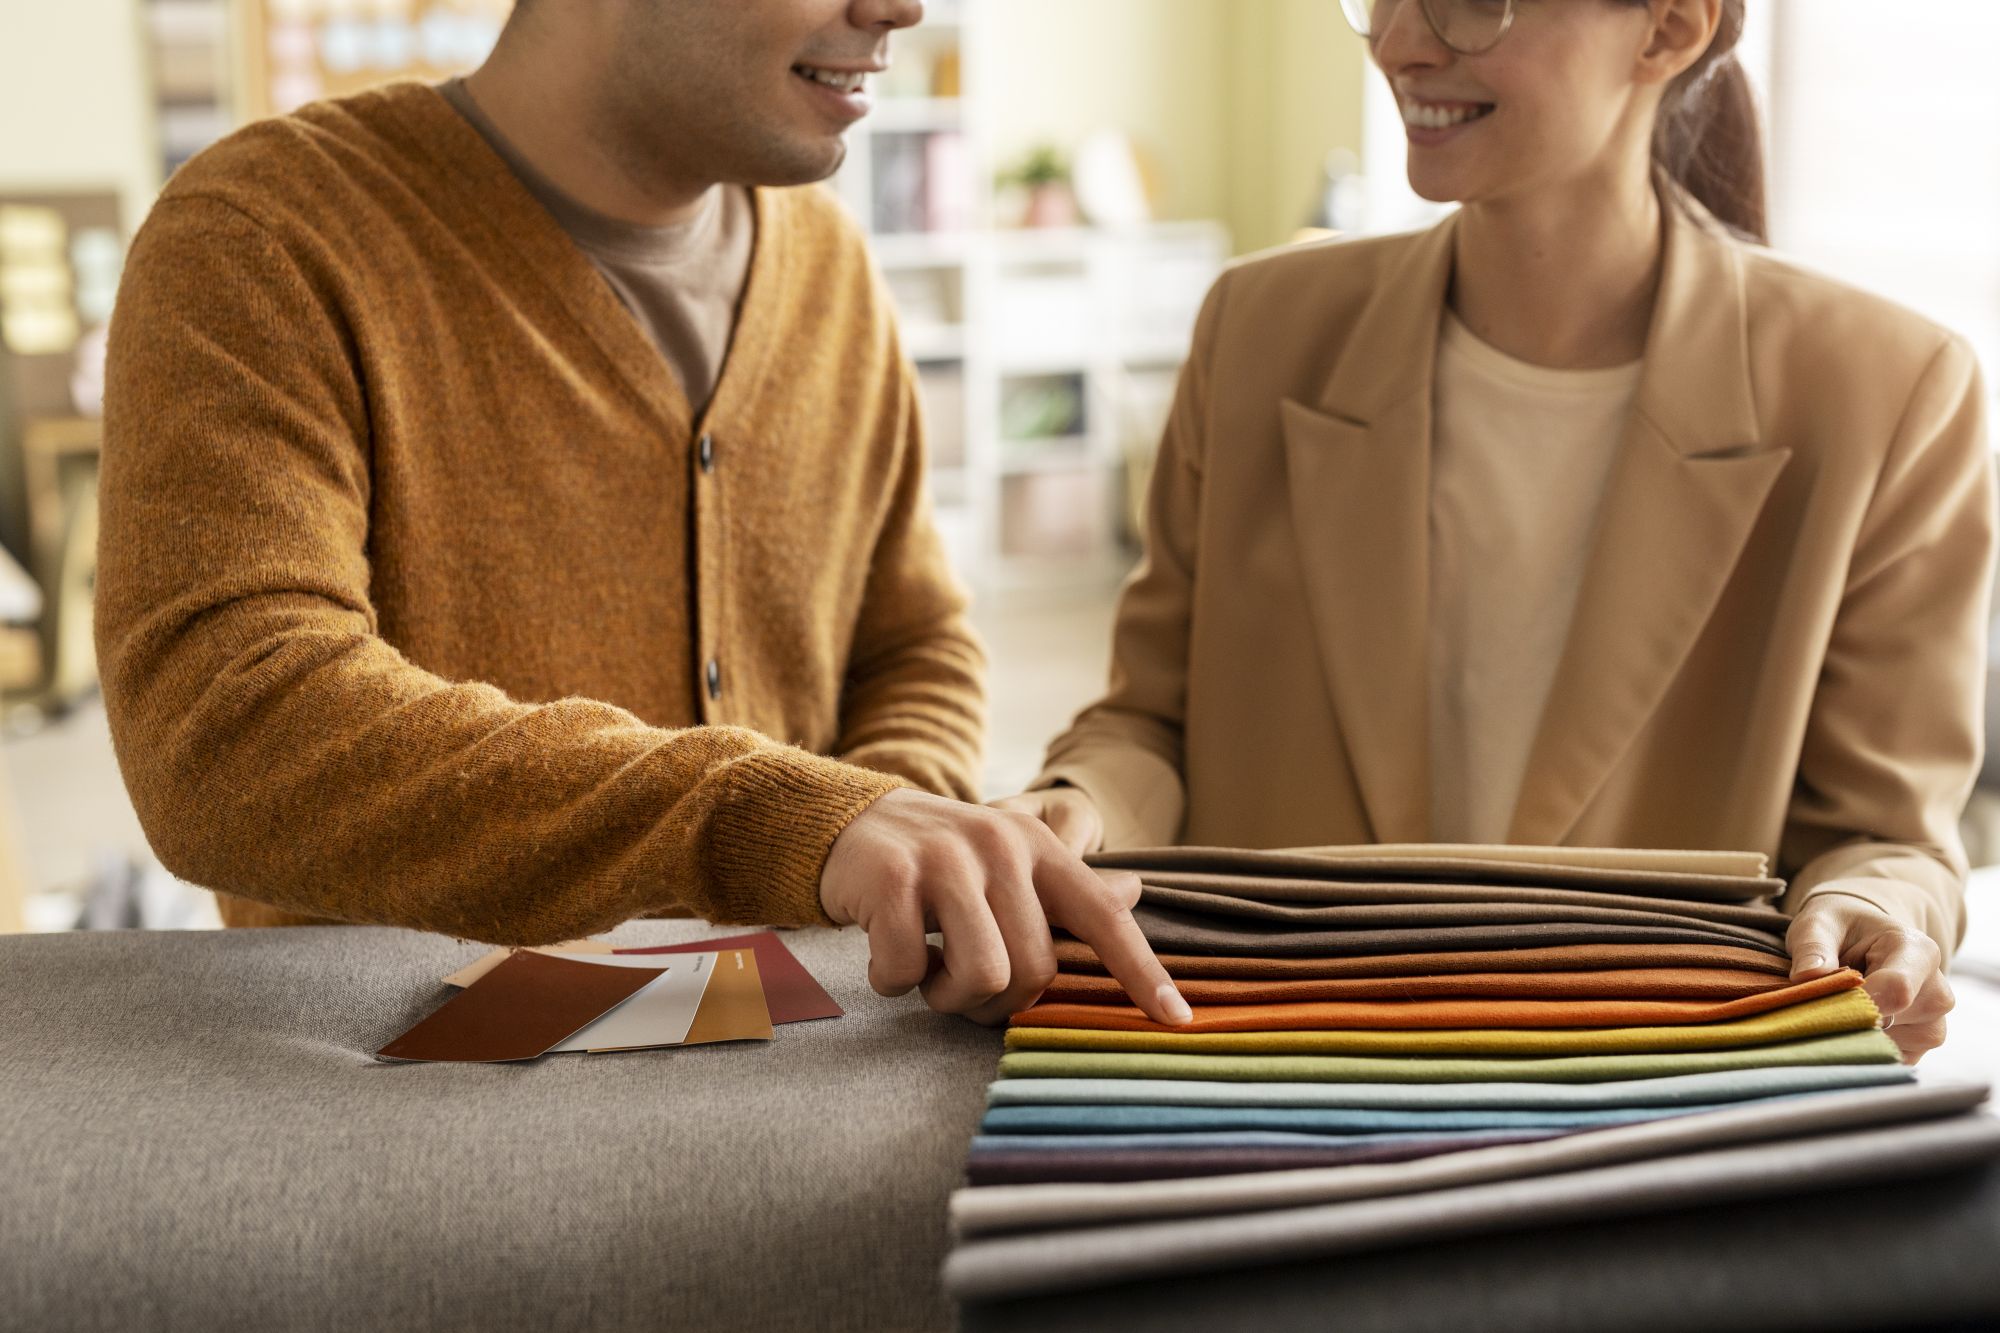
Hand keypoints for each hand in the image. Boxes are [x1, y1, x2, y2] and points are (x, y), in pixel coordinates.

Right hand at [820, 788, 1189, 1026]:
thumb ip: (1066, 885)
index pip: (1103, 916)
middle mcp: (1001, 847)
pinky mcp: (892, 878)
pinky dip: (893, 980)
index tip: (1177, 1020)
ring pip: (980, 976)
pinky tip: (886, 953)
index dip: (1142, 971)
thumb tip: (1135, 890)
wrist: (850, 822)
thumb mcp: (1008, 859)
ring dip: (948, 998)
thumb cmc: (939, 860)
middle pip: (1032, 971)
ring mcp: (946, 861)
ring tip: (930, 973)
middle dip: (995, 1001)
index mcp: (1038, 848)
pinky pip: (908, 970)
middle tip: (960, 985)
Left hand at [1787, 889, 1953, 1063]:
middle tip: (1819, 1003)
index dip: (1858, 1002)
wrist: (1862, 941)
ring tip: (1836, 1007)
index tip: (1823, 1001)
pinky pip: (1889, 1061)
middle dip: (1848, 1018)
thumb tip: (1807, 977)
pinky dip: (1861, 1050)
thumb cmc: (1840, 929)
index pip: (1898, 990)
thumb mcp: (1819, 922)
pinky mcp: (1919, 1045)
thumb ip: (1813, 945)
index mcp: (1917, 951)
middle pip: (1893, 1021)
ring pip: (1889, 1046)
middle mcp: (1936, 990)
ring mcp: (1933, 1022)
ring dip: (1853, 1034)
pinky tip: (1845, 1027)